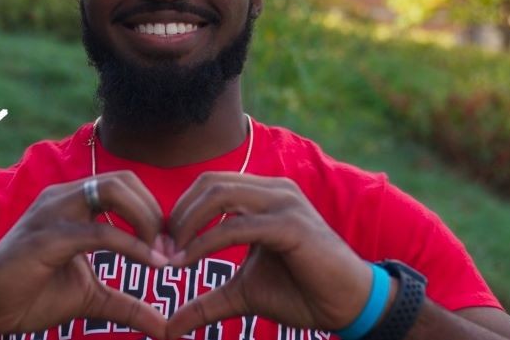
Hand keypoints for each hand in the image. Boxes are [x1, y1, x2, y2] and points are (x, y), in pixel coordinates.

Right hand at [0, 171, 170, 339]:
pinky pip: (100, 232)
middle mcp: (62, 198)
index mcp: (72, 203)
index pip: (126, 186)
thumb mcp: (91, 298)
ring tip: (162, 255)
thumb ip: (128, 305)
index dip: (154, 212)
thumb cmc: (29, 295)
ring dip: (147, 220)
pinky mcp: (47, 238)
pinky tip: (152, 264)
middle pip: (124, 180)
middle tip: (170, 249)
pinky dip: (132, 245)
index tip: (171, 249)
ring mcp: (52, 213)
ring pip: (113, 191)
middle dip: (155, 211)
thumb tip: (166, 327)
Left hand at [164, 173, 375, 338]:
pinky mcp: (290, 225)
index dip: (180, 212)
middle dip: (178, 216)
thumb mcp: (242, 295)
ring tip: (172, 256)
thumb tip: (170, 326)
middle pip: (208, 183)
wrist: (348, 306)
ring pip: (219, 196)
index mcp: (264, 196)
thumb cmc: (302, 293)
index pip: (208, 186)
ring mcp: (284, 203)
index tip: (161, 248)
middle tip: (160, 250)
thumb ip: (207, 303)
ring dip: (187, 225)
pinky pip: (236, 227)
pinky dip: (206, 243)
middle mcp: (274, 191)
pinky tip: (188, 262)